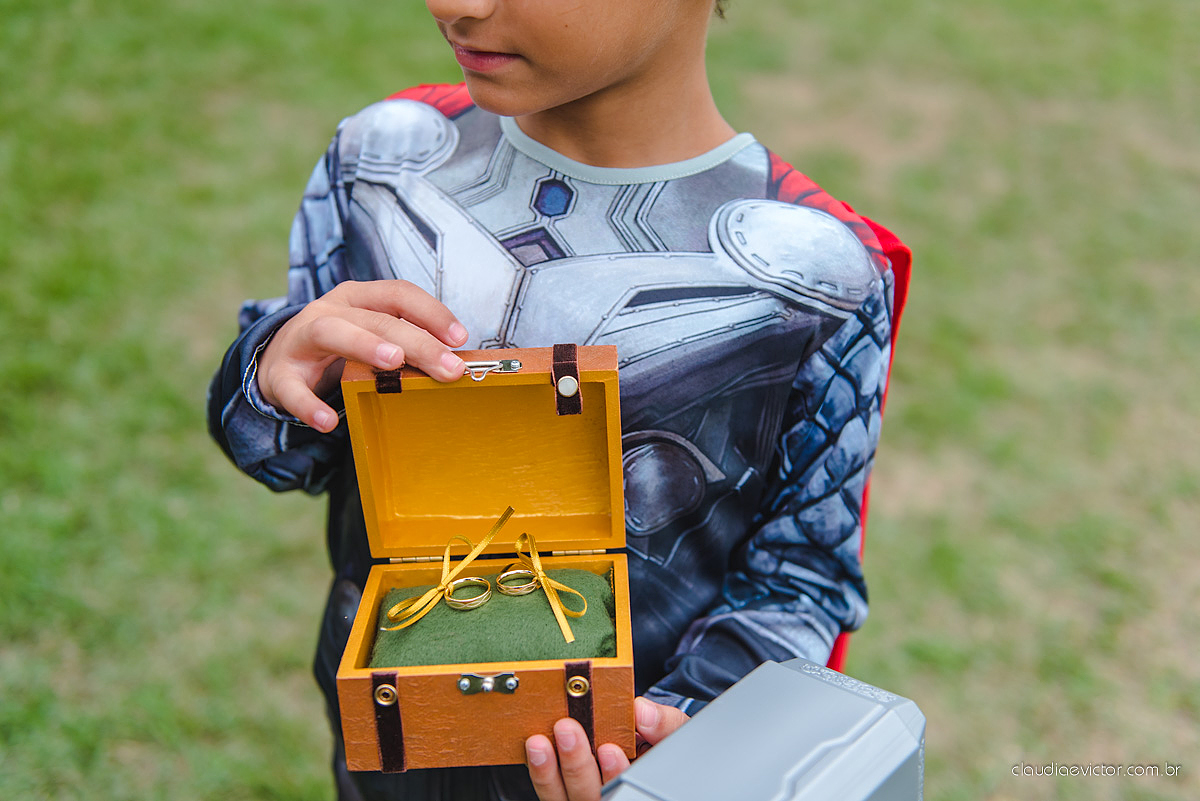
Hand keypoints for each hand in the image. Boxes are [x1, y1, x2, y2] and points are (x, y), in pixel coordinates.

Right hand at [256, 280, 468, 430]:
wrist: (277, 361)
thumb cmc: (338, 348)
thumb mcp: (369, 335)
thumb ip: (405, 344)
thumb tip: (453, 364)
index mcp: (358, 298)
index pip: (398, 294)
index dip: (431, 312)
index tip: (460, 338)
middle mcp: (330, 311)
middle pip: (377, 318)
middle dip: (417, 342)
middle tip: (448, 368)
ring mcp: (301, 339)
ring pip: (331, 332)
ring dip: (365, 344)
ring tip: (393, 362)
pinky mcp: (280, 374)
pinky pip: (292, 388)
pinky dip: (309, 405)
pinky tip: (328, 422)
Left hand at [525, 697, 689, 800]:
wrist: (649, 744)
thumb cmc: (661, 742)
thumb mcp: (676, 731)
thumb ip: (664, 723)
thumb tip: (641, 711)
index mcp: (639, 785)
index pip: (624, 790)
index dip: (615, 774)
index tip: (608, 749)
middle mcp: (611, 796)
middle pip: (591, 797)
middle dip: (576, 765)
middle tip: (567, 731)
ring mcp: (587, 797)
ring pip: (563, 799)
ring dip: (547, 773)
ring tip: (538, 744)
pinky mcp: (565, 794)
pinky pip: (550, 793)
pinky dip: (539, 773)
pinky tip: (534, 752)